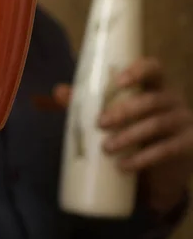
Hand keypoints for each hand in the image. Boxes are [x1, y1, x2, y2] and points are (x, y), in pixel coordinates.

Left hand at [55, 58, 192, 213]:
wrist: (163, 170)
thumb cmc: (136, 132)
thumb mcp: (116, 114)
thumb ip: (89, 102)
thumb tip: (59, 92)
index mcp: (156, 86)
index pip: (154, 68)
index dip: (138, 70)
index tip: (119, 81)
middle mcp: (173, 100)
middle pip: (151, 100)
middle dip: (124, 111)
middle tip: (100, 123)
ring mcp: (184, 123)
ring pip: (157, 124)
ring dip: (130, 136)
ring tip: (107, 148)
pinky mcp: (188, 146)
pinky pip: (167, 150)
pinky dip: (143, 158)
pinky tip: (124, 166)